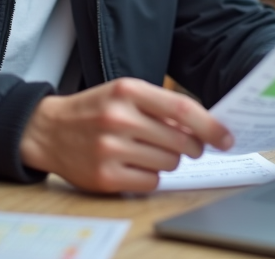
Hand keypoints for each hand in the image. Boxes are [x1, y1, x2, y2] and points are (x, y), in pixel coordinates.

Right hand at [19, 78, 233, 192]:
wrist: (48, 130)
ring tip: (149, 151)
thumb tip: (202, 129)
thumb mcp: (124, 95)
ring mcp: (110, 149)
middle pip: (181, 141)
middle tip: (188, 147)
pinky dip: (151, 176)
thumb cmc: (94, 110)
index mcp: (127, 91)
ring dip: (169, 161)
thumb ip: (160, 107)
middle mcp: (119, 118)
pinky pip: (151, 182)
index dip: (211, 126)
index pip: (182, 110)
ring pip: (169, 163)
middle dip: (192, 147)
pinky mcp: (105, 177)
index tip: (226, 138)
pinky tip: (135, 165)